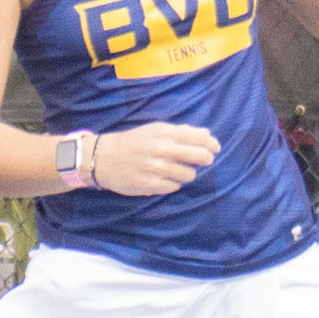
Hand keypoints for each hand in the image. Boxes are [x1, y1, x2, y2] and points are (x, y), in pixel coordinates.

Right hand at [89, 123, 219, 195]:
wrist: (104, 158)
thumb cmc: (134, 142)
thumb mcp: (156, 130)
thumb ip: (182, 132)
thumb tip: (207, 135)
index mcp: (165, 134)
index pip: (199, 139)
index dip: (212, 145)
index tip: (215, 148)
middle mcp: (162, 150)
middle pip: (200, 157)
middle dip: (206, 159)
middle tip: (204, 161)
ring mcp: (157, 169)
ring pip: (189, 175)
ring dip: (186, 173)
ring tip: (175, 169)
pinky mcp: (151, 185)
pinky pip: (174, 187)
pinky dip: (172, 183)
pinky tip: (163, 178)